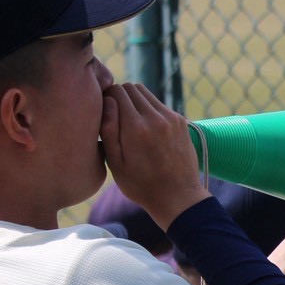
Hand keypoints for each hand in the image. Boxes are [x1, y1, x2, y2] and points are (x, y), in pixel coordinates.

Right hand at [99, 83, 208, 227]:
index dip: (106, 98)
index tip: (104, 113)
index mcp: (136, 127)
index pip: (116, 91)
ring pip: (146, 93)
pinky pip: (159, 104)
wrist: (178, 197)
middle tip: (115, 117)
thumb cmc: (141, 185)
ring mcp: (171, 118)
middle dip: (120, 97)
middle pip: (131, 88)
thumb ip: (108, 129)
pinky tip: (147, 129)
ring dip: (135, 101)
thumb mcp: (115, 162)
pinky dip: (150, 110)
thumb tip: (108, 101)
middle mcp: (156, 118)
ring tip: (130, 123)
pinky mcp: (181, 122)